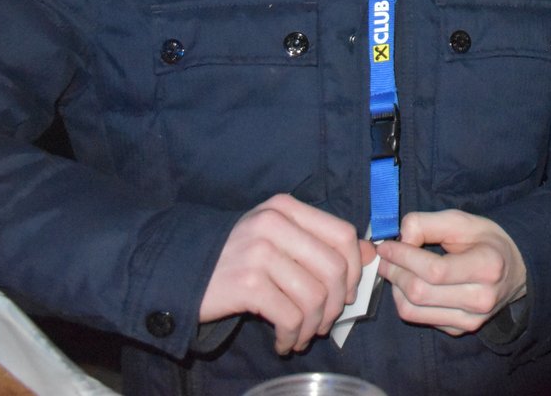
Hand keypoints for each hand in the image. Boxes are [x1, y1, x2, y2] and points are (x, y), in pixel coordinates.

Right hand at [199, 193, 374, 354]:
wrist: (179, 272)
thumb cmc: (235, 258)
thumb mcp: (277, 239)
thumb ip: (320, 243)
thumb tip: (371, 254)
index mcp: (286, 208)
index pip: (343, 234)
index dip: (355, 268)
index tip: (347, 293)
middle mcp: (274, 223)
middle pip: (334, 268)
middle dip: (336, 304)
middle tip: (324, 323)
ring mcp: (260, 251)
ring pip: (315, 296)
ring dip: (314, 326)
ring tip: (302, 335)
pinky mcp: (247, 283)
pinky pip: (290, 316)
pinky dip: (293, 336)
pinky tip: (284, 342)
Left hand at [376, 209, 527, 335]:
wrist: (517, 270)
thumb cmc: (487, 241)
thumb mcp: (463, 221)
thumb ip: (428, 223)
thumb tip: (400, 239)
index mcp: (488, 267)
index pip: (434, 270)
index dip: (403, 257)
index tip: (386, 245)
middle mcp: (481, 299)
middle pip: (420, 292)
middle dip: (394, 271)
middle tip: (385, 257)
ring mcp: (471, 320)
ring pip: (413, 311)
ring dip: (394, 288)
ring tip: (394, 269)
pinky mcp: (460, 330)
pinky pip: (419, 318)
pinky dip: (406, 300)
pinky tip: (410, 283)